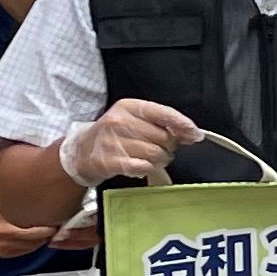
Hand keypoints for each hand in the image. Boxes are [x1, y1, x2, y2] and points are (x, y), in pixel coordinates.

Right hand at [0, 208, 57, 259]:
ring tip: (49, 231)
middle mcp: (7, 242)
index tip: (56, 223)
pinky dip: (34, 245)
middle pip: (36, 242)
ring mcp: (7, 250)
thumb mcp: (0, 207)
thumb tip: (34, 197)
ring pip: (33, 248)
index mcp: (6, 230)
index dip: (47, 229)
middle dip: (48, 235)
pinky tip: (37, 237)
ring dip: (42, 240)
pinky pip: (26, 251)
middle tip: (56, 226)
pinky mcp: (7, 255)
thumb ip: (16, 205)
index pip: (33, 233)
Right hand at [61, 100, 198, 185]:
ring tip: (150, 159)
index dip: (182, 124)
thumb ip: (161, 122)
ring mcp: (113, 141)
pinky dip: (147, 168)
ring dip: (159, 160)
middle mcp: (120, 121)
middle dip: (168, 147)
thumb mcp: (133, 119)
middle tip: (160, 150)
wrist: (82, 151)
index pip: (163, 112)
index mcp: (129, 106)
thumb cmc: (113, 135)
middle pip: (163, 137)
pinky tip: (141, 166)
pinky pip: (143, 166)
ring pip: (156, 154)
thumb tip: (191, 133)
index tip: (195, 134)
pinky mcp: (109, 161)